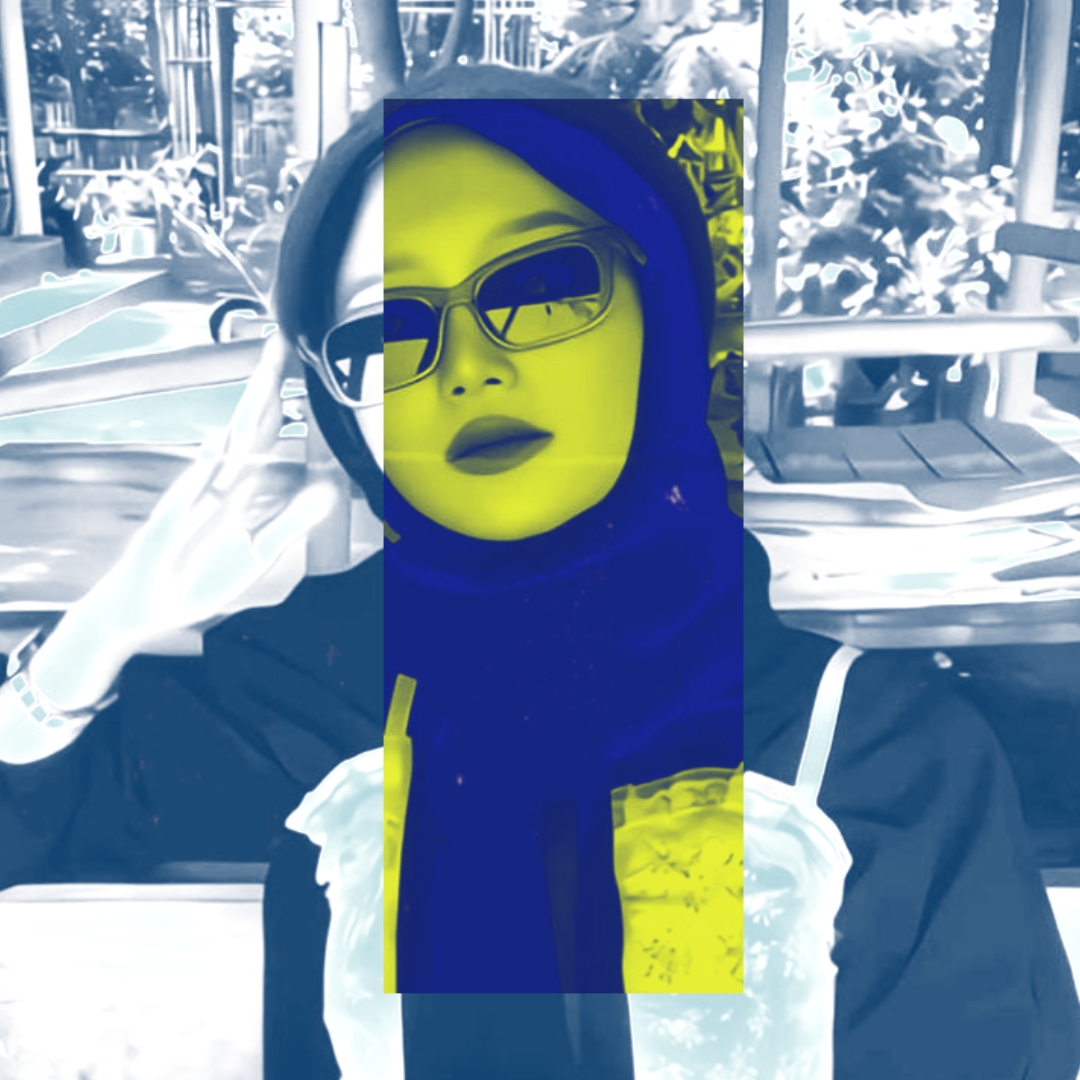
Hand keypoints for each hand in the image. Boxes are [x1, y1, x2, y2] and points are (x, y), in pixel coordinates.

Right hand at [33, 333, 338, 708]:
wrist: (139, 610)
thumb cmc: (196, 578)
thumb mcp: (255, 554)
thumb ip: (290, 522)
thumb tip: (325, 493)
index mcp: (237, 488)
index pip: (267, 434)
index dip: (286, 400)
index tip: (302, 361)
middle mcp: (216, 485)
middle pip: (248, 426)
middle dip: (267, 384)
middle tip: (284, 341)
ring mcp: (193, 502)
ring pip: (226, 450)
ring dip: (247, 413)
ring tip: (266, 375)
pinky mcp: (170, 527)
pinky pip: (192, 494)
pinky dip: (209, 469)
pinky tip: (225, 443)